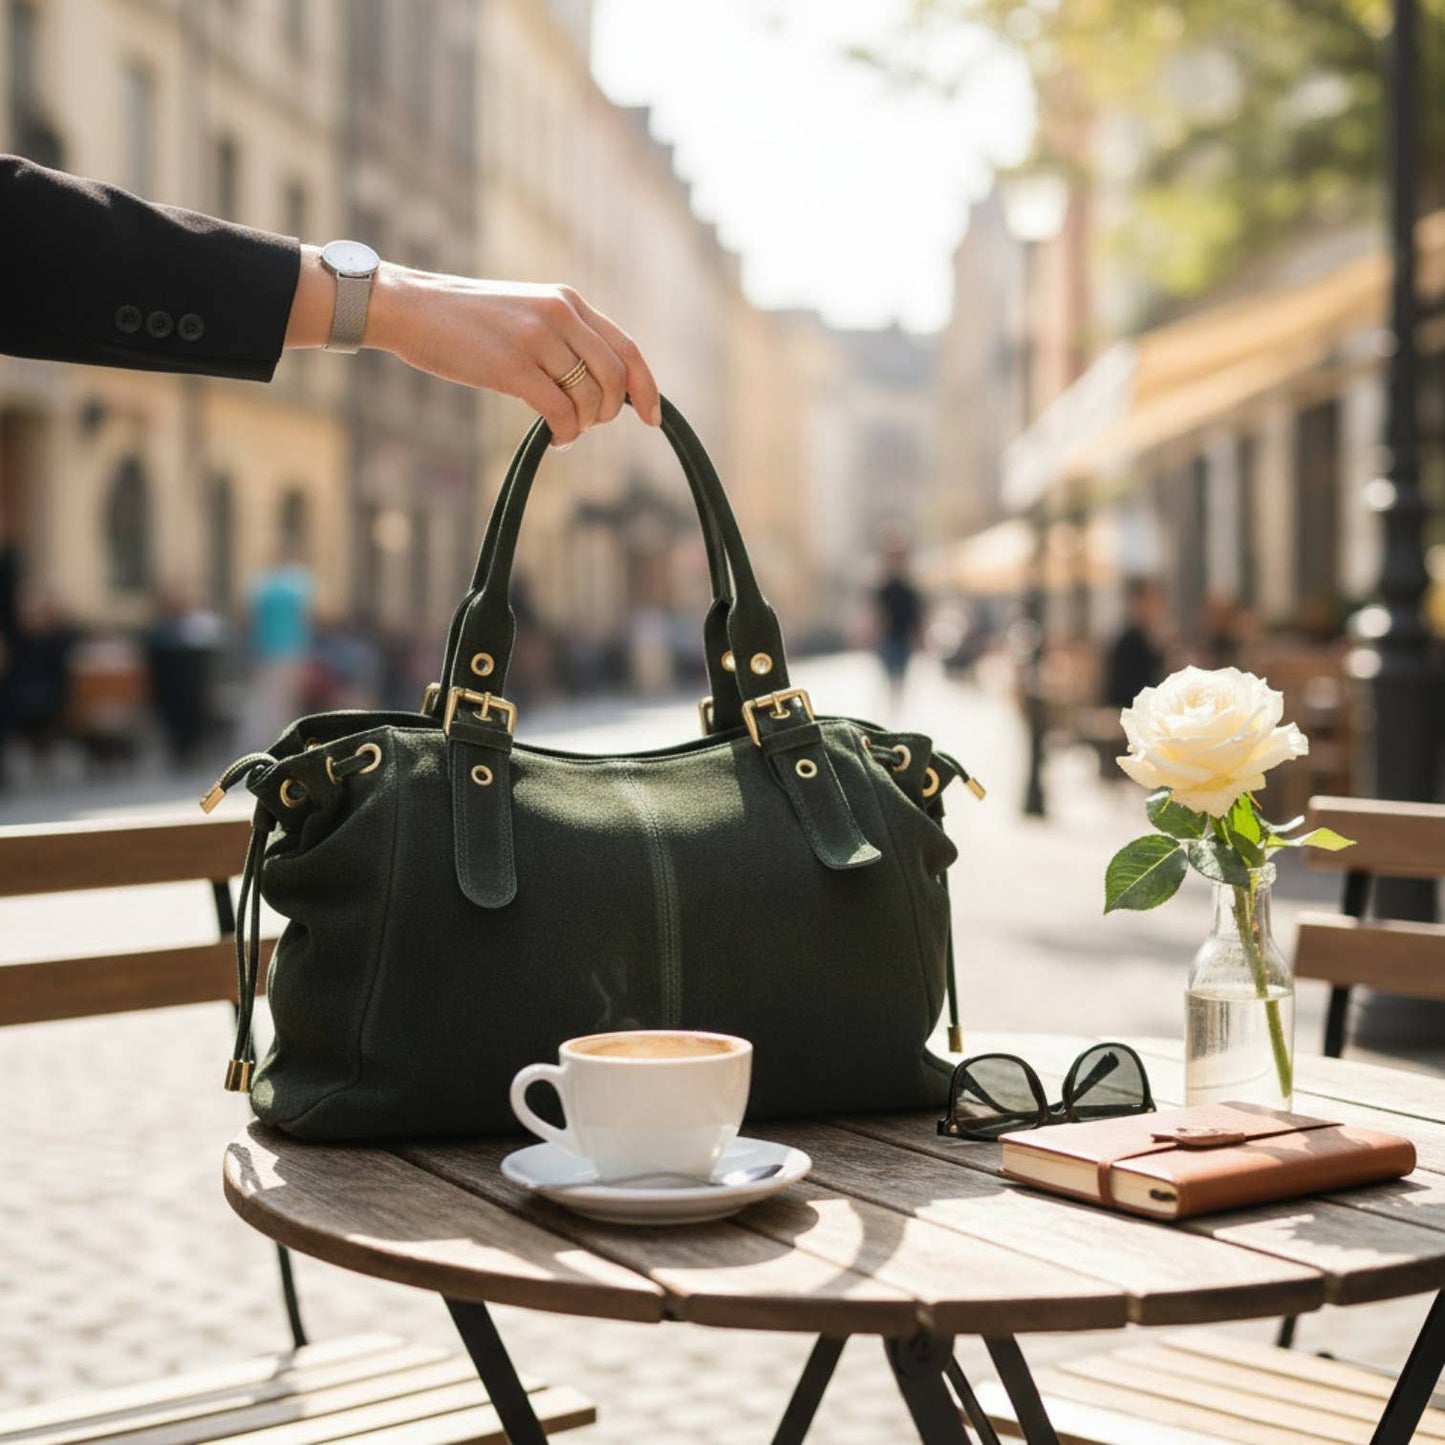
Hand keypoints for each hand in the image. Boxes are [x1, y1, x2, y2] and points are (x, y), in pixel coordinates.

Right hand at [285, 249, 661, 443]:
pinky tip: (555, 439)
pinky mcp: (512, 366)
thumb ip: (563, 337)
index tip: (651, 418)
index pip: (628, 348)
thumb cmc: (466, 319)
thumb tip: (599, 382)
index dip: (647, 388)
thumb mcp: (525, 312)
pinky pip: (561, 412)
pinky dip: (566, 434)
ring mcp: (536, 339)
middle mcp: (560, 314)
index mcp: (567, 301)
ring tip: (563, 428)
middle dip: (610, 412)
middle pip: (616, 378)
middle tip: (587, 424)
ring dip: (584, 425)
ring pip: (590, 398)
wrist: (410, 306)